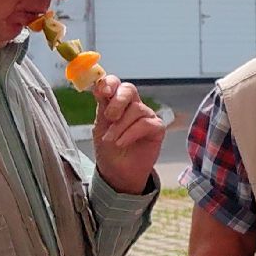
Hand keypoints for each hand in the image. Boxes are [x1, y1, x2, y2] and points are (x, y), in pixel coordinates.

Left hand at [90, 76, 165, 194]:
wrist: (117, 172)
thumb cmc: (108, 149)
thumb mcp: (100, 125)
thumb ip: (102, 106)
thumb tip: (98, 87)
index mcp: (116, 102)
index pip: (115, 83)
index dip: (109, 83)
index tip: (102, 92)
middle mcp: (133, 106)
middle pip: (129, 89)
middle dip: (118, 101)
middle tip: (109, 117)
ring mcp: (146, 116)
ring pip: (136, 109)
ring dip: (120, 126)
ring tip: (111, 140)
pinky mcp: (157, 129)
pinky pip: (145, 124)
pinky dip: (130, 134)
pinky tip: (121, 143)